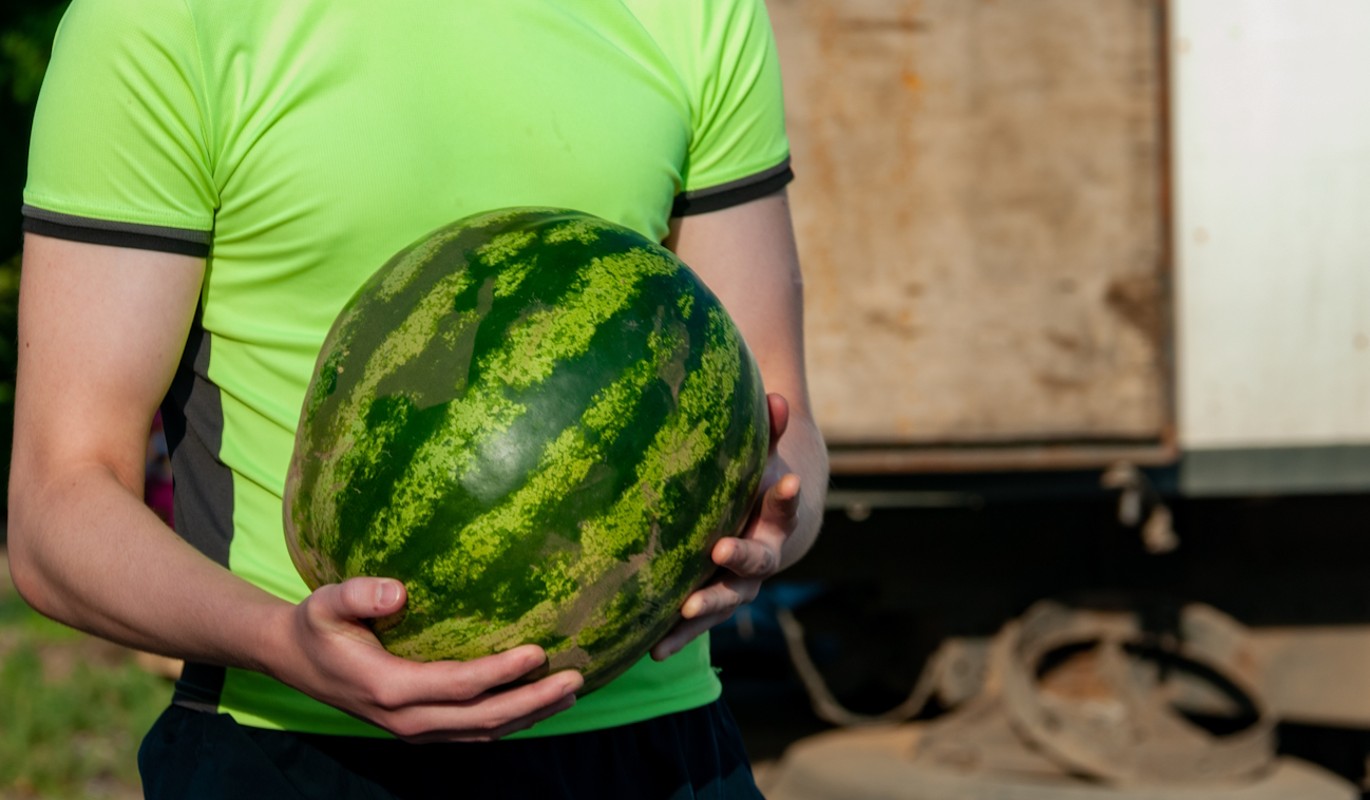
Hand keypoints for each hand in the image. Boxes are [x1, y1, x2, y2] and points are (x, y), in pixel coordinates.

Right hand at [270, 577, 582, 742]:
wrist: (294, 660)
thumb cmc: (316, 625)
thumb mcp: (326, 602)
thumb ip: (357, 594)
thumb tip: (398, 590)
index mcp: (389, 687)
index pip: (458, 685)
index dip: (501, 673)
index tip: (539, 651)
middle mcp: (406, 718)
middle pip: (482, 719)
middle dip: (533, 700)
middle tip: (576, 677)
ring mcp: (415, 729)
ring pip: (482, 733)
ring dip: (530, 716)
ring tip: (570, 692)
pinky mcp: (421, 728)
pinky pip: (472, 733)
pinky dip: (509, 722)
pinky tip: (537, 703)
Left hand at [651, 393, 800, 659]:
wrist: (759, 535)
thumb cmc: (752, 487)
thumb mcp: (760, 461)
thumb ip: (768, 433)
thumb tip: (777, 396)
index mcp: (774, 520)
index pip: (785, 505)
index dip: (786, 495)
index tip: (786, 481)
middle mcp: (761, 558)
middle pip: (756, 562)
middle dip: (741, 556)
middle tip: (721, 549)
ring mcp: (737, 586)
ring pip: (727, 600)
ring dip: (708, 604)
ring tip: (686, 608)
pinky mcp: (711, 605)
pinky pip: (697, 624)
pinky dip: (679, 635)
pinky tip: (653, 650)